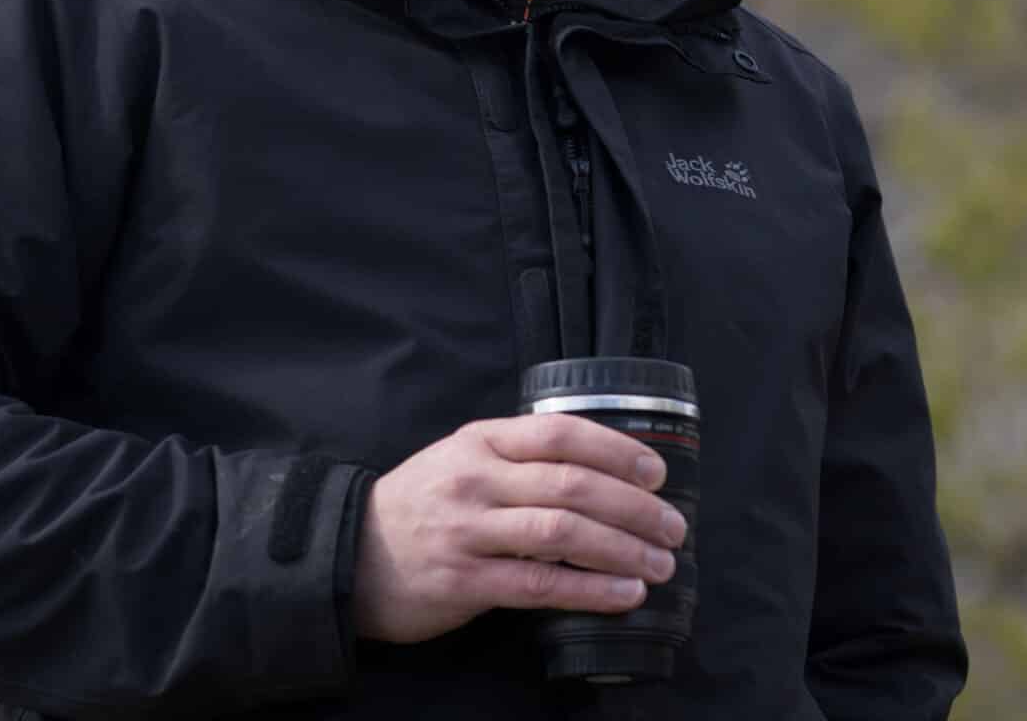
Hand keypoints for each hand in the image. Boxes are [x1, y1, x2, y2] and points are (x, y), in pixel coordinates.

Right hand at [351, 413, 687, 644]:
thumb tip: (600, 469)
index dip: (617, 450)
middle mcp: (478, 479)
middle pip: (572, 484)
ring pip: (561, 533)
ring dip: (622, 548)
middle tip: (673, 526)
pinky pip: (539, 585)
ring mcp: (469, 530)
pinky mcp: (464, 582)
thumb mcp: (464, 458)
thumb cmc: (424, 503)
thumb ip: (520, 456)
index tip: (657, 473)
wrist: (353, 556)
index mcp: (483, 439)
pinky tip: (624, 592)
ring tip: (661, 563)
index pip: (562, 433)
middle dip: (634, 505)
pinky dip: (589, 588)